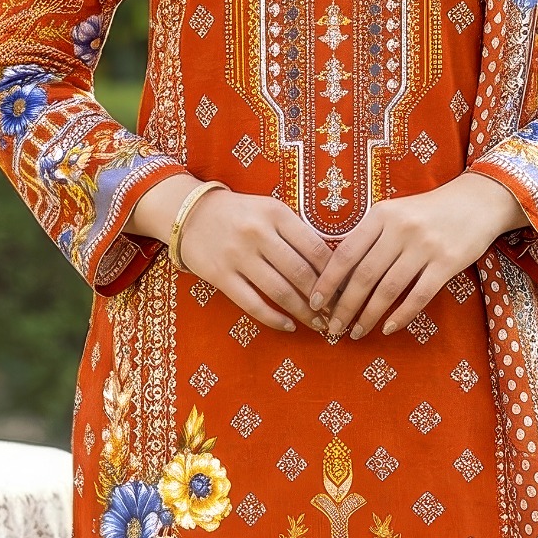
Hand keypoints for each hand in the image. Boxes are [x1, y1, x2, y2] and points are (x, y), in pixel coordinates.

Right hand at [132, 178, 333, 331]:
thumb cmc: (241, 215)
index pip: (315, 248)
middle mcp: (257, 233)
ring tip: (319, 324)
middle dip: (324, 299)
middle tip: (337, 314)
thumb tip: (333, 267)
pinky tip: (289, 326)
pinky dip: (274, 319)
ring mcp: (238, 256)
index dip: (335, 274)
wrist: (191, 213)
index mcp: (276, 213)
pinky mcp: (221, 276)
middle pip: (301, 273)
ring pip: (280, 292)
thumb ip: (297, 233)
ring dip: (304, 313)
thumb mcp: (270, 211)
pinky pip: (253, 304)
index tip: (346, 290)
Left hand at [309, 174, 522, 339]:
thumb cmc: (428, 211)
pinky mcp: (447, 262)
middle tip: (333, 327)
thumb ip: (369, 236)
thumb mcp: (394, 212)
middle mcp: (401, 229)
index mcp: (381, 215)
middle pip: (364, 276)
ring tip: (357, 332)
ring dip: (369, 316)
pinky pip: (419, 295)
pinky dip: (401, 315)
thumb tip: (337, 274)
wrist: (477, 201)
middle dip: (345, 307)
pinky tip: (388, 328)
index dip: (327, 281)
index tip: (314, 302)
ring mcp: (425, 246)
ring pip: (389, 289)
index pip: (345, 253)